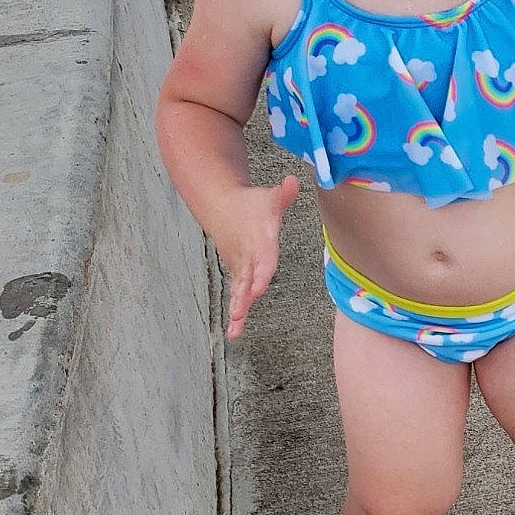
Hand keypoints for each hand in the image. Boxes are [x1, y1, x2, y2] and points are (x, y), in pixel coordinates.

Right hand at [215, 175, 300, 337]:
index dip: (260, 273)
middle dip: (245, 295)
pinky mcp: (237, 274)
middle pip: (247, 280)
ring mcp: (240, 267)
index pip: (262, 260)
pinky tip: (233, 333)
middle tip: (241, 310)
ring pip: (238, 291)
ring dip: (237, 309)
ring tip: (235, 328)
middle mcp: (248, 258)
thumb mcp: (269, 197)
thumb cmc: (251, 204)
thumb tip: (294, 181)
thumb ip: (283, 194)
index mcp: (260, 243)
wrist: (220, 204)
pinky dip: (235, 313)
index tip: (258, 287)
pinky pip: (236, 295)